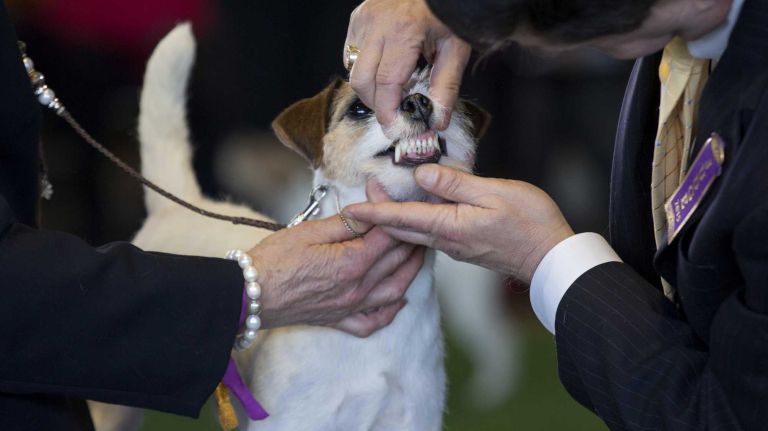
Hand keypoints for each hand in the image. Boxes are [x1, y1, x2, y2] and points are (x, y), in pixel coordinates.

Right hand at [247, 215, 424, 336]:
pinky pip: (374, 321)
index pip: (388, 235)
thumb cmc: (274, 260)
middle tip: (415, 220)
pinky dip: (392, 311)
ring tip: (417, 253)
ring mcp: (351, 307)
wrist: (249, 295)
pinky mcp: (340, 320)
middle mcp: (358, 288)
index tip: (390, 197)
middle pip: (397, 261)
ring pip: (395, 290)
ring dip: (411, 271)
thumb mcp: (310, 230)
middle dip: (410, 237)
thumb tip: (370, 211)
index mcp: (352, 263)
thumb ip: (346, 223)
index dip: (393, 212)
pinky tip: (399, 299)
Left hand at [344, 164, 574, 283]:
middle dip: (376, 214)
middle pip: (401, 228)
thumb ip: (455, 184)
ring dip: (394, 218)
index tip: (349, 209)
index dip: (373, 211)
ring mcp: (454, 246)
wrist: (552, 258)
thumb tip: (422, 173)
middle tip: (360, 193)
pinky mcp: (464, 247)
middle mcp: (446, 241)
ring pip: (413, 233)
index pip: (401, 218)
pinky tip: (414, 212)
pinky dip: (413, 223)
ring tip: (380, 198)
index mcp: (448, 226)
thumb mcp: (494, 193)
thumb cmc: (530, 223)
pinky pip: (429, 236)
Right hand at [345, 0, 470, 130]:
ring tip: (391, 89)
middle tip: (394, 112)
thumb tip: (438, 120)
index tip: (394, 128)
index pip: (385, 85)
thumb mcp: (456, 49)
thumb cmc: (449, 13)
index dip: (387, 112)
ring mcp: (363, 20)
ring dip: (369, 86)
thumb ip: (446, 87)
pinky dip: (364, 67)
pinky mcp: (358, 18)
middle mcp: (376, 26)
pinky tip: (383, 66)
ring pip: (353, 68)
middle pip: (361, 81)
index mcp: (402, 33)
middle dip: (375, 103)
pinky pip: (352, 53)